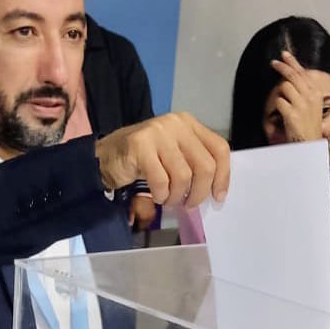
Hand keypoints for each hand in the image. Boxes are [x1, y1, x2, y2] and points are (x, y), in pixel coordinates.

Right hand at [96, 112, 229, 208]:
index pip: (219, 149)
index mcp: (189, 124)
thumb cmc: (144, 159)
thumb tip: (216, 189)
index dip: (223, 176)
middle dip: (199, 192)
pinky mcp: (140, 145)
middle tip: (189, 205)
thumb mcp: (175, 154)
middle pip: (205, 165)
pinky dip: (161, 195)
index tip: (218, 197)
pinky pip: (161, 180)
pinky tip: (156, 195)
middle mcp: (176, 124)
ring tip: (169, 200)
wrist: (106, 157)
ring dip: (177, 196)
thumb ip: (195, 163)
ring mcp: (158, 132)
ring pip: (184, 176)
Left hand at [127, 194, 157, 231]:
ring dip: (145, 222)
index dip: (137, 230)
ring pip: (149, 221)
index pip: (141, 228)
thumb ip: (131, 218)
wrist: (144, 192)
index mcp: (144, 219)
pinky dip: (147, 217)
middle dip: (141, 226)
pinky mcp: (154, 210)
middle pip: (145, 225)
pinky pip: (151, 216)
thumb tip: (130, 224)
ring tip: (140, 221)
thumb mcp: (132, 209)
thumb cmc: (137, 201)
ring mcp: (153, 214)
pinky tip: (144, 216)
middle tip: (136, 226)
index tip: (134, 230)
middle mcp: (150, 218)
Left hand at [269, 51, 324, 143]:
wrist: (310, 144)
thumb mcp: (311, 105)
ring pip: (284, 87)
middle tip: (273, 63)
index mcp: (316, 93)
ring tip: (286, 106)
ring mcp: (302, 105)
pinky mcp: (292, 114)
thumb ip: (304, 91)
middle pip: (292, 75)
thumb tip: (290, 78)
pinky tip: (285, 115)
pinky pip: (279, 102)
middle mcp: (310, 96)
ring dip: (281, 95)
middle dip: (282, 67)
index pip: (303, 72)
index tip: (285, 55)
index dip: (293, 62)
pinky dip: (279, 107)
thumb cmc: (309, 126)